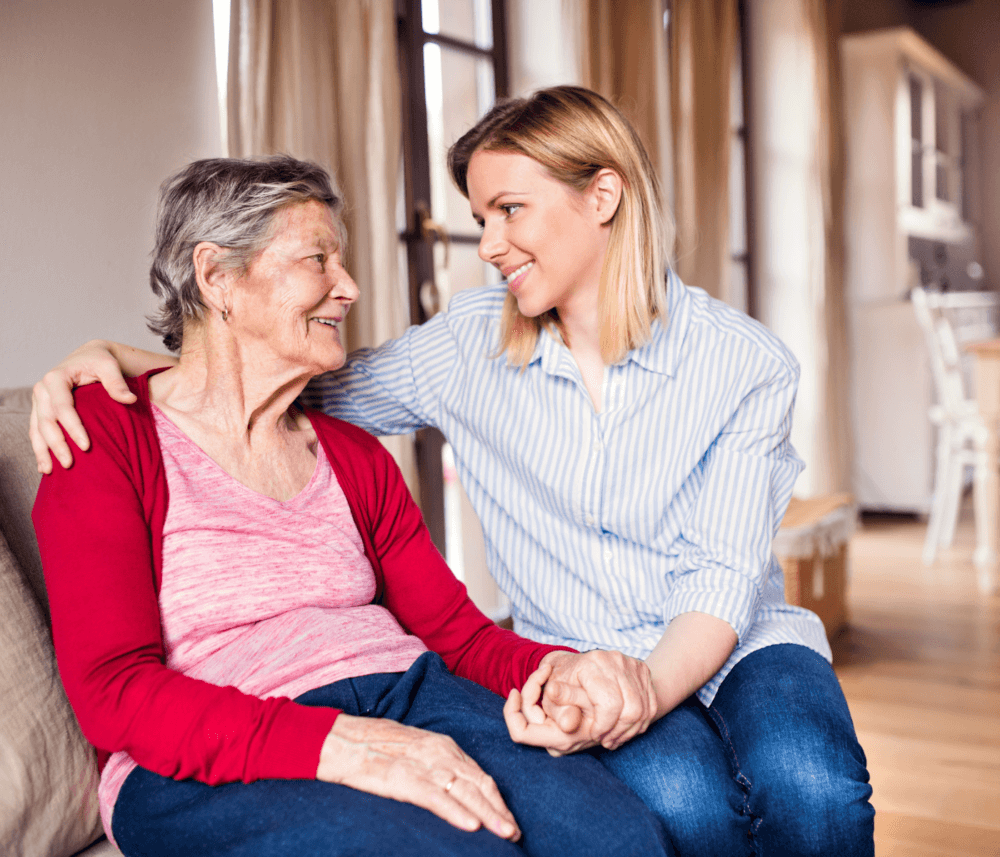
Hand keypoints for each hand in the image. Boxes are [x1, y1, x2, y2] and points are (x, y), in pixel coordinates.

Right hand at [30, 340, 138, 472]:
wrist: (88, 357)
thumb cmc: (100, 361)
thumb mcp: (109, 365)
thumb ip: (117, 382)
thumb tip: (130, 400)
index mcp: (56, 378)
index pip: (62, 407)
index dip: (73, 427)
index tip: (86, 446)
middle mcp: (42, 390)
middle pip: (46, 421)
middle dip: (56, 444)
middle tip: (69, 463)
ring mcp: (39, 401)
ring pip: (36, 429)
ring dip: (42, 451)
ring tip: (48, 471)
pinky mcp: (40, 410)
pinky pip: (36, 431)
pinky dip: (39, 448)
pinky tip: (44, 465)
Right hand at [317, 714, 519, 840]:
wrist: (340, 740)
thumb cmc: (373, 747)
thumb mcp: (414, 750)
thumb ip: (437, 765)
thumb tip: (456, 788)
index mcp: (443, 746)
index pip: (480, 775)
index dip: (497, 799)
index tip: (509, 819)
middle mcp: (439, 753)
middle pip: (479, 783)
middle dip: (500, 810)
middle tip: (515, 833)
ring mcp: (423, 766)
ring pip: (465, 791)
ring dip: (488, 815)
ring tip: (505, 833)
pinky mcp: (403, 779)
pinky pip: (436, 798)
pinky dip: (456, 812)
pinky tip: (471, 825)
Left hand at [504, 651, 656, 754]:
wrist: (573, 665)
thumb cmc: (561, 684)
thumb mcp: (551, 698)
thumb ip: (560, 712)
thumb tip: (568, 725)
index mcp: (592, 664)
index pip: (610, 704)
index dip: (604, 726)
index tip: (594, 735)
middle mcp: (615, 659)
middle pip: (631, 709)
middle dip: (619, 731)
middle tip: (605, 741)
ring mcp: (631, 663)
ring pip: (643, 709)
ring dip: (629, 730)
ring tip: (613, 738)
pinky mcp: (642, 670)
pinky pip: (650, 705)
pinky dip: (639, 722)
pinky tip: (623, 729)